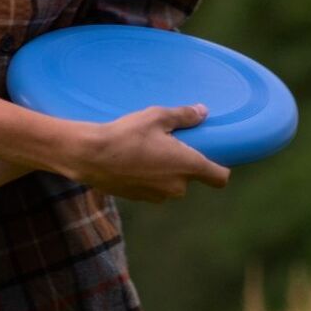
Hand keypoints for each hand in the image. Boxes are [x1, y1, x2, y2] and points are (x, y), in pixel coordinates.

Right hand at [55, 104, 230, 201]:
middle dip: (182, 164)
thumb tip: (203, 111)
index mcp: (187, 165)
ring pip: (169, 183)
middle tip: (167, 144)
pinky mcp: (138, 198)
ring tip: (145, 151)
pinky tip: (130, 161)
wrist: (89, 156)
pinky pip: (151, 187)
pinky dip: (146, 177)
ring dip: (163, 172)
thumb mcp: (156, 117)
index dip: (221, 169)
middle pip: (190, 178)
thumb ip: (184, 115)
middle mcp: (176, 186)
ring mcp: (156, 195)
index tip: (214, 157)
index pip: (220, 177)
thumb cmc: (125, 134)